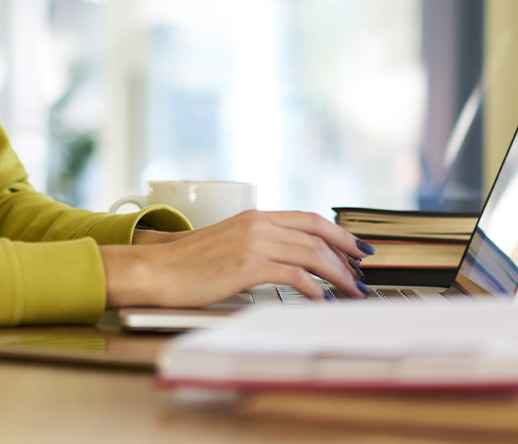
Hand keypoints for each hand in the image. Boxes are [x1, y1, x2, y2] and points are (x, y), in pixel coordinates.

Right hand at [100, 210, 371, 307]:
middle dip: (346, 255)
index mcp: (255, 217)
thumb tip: (285, 261)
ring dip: (337, 274)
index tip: (356, 248)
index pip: (309, 219)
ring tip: (351, 291)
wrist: (156, 270)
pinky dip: (314, 288)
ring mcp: (253, 242)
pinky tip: (321, 300)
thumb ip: (256, 245)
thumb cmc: (186, 265)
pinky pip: (294, 275)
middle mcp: (257, 224)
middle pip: (317, 235)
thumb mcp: (227, 244)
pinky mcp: (247, 265)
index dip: (338, 233)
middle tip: (361, 274)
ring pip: (312, 253)